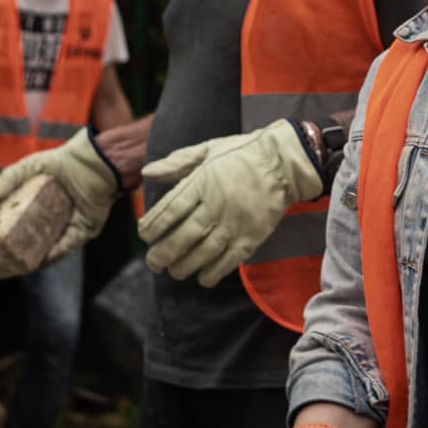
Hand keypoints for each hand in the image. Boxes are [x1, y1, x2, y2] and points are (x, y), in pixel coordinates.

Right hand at [0, 128, 120, 262]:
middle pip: (38, 239)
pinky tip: (40, 260)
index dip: (11, 234)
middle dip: (22, 250)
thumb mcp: (29, 167)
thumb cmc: (62, 161)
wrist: (93, 160)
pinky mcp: (85, 230)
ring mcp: (72, 225)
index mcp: (45, 204)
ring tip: (17, 265)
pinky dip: (55, 253)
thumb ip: (8, 178)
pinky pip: (68, 245)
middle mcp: (59, 217)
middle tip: (3, 259)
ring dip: (37, 257)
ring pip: (52, 247)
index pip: (25, 224)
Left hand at [138, 120, 320, 286]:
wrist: (283, 163)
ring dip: (184, 266)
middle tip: (153, 262)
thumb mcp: (207, 150)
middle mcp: (216, 204)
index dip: (154, 226)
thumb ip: (177, 162)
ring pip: (204, 251)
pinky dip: (214, 272)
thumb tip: (146, 172)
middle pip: (184, 235)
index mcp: (202, 181)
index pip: (171, 209)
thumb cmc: (242, 154)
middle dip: (164, 253)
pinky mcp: (252, 236)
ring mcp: (235, 223)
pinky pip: (229, 260)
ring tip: (174, 271)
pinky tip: (203, 278)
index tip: (144, 235)